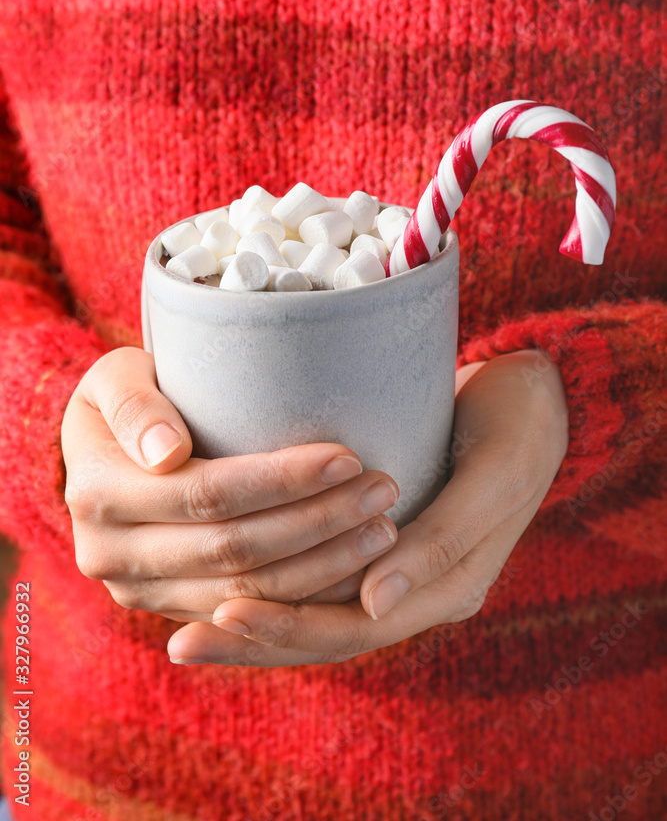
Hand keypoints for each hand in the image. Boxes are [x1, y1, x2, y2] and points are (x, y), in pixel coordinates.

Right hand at [61, 347, 399, 621]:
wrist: (104, 447)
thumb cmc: (130, 392)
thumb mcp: (115, 378)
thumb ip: (135, 405)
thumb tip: (165, 455)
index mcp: (99, 493)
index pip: (208, 494)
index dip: (282, 481)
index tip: (348, 458)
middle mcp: (111, 555)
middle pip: (234, 550)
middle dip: (318, 522)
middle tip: (382, 491)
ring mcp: (141, 592)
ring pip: (247, 595)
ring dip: (323, 566)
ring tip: (384, 529)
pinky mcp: (172, 611)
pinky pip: (248, 617)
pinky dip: (305, 598)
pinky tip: (356, 572)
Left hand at [166, 349, 568, 664]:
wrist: (540, 400)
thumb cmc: (516, 424)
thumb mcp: (492, 475)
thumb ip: (441, 539)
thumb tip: (375, 604)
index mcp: (453, 586)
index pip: (357, 628)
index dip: (291, 627)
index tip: (224, 614)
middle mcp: (422, 592)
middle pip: (329, 633)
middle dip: (260, 639)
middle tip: (186, 641)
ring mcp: (405, 571)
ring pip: (323, 615)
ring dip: (262, 626)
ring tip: (189, 633)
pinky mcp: (387, 543)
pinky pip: (327, 584)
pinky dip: (280, 593)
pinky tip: (227, 589)